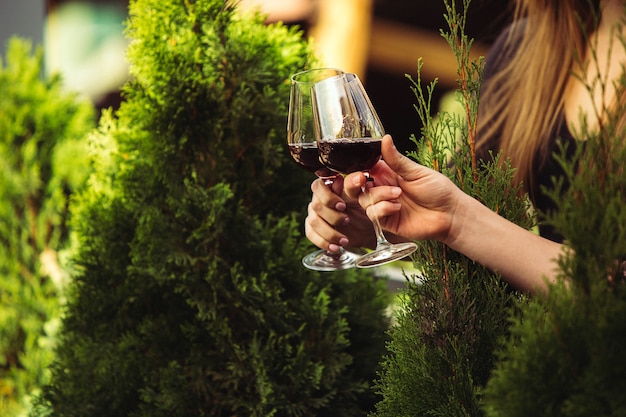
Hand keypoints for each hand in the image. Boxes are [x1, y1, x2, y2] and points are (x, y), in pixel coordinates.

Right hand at [305, 173, 377, 251]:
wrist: (367, 226)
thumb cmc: (364, 206)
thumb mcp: (363, 196)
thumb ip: (357, 186)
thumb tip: (359, 177)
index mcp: (329, 186)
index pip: (318, 186)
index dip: (328, 196)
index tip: (342, 205)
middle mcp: (318, 199)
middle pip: (316, 206)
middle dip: (332, 216)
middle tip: (347, 220)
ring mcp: (314, 214)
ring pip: (314, 222)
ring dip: (330, 232)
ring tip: (344, 240)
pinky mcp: (313, 229)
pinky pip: (311, 235)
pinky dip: (323, 242)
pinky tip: (335, 247)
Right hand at [344, 134, 462, 244]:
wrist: (450, 215)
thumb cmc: (438, 191)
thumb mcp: (417, 172)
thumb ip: (396, 160)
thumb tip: (385, 138)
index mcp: (388, 174)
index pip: (363, 169)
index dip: (357, 168)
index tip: (361, 168)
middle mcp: (382, 190)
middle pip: (355, 187)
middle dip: (354, 183)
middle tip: (363, 179)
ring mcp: (384, 206)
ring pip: (364, 200)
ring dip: (378, 195)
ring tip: (398, 194)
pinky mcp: (387, 222)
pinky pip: (373, 215)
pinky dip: (383, 209)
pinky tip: (398, 207)